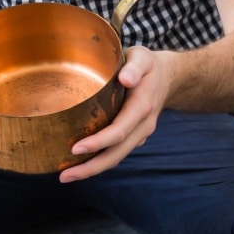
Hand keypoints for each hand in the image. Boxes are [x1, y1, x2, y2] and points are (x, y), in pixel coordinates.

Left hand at [60, 45, 175, 181]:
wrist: (169, 77)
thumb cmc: (148, 66)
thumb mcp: (143, 58)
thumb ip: (135, 67)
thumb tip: (125, 79)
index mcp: (142, 106)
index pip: (120, 130)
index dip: (98, 142)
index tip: (75, 149)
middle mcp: (142, 126)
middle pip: (117, 154)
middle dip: (91, 167)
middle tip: (64, 176)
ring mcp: (139, 134)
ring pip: (117, 157)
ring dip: (93, 169)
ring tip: (67, 175)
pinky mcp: (134, 137)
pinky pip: (117, 152)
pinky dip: (99, 161)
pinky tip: (81, 163)